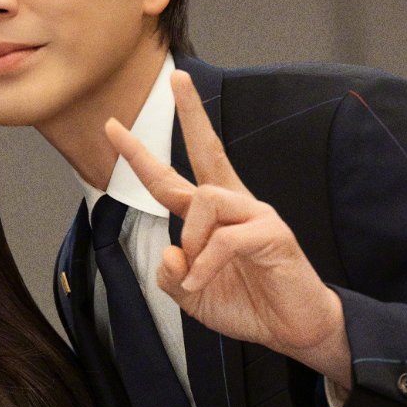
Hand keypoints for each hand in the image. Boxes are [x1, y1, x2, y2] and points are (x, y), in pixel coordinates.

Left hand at [105, 69, 349, 387]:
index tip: (113, 126)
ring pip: (205, 200)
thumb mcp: (192, 295)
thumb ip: (171, 275)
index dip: (140, 155)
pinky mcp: (273, 233)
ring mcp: (256, 215)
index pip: (172, 178)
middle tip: (176, 78)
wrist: (293, 329)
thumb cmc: (247, 304)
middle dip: (192, 112)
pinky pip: (225, 238)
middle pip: (209, 149)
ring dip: (192, 240)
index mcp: (212, 216)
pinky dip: (206, 264)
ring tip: (198, 273)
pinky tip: (203, 282)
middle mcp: (234, 205)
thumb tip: (170, 252)